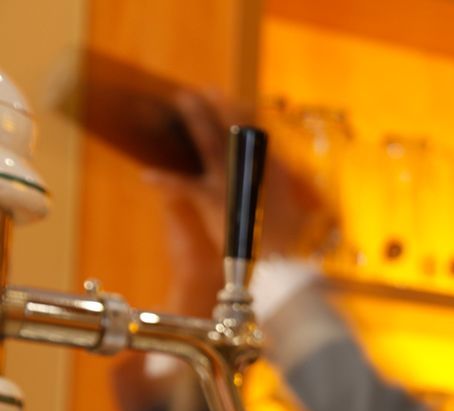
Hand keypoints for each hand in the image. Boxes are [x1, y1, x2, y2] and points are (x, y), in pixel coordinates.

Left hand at [158, 89, 334, 258]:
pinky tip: (147, 176)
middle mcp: (250, 170)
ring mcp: (231, 182)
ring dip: (195, 119)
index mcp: (269, 169)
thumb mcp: (282, 202)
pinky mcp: (215, 200)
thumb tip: (269, 166)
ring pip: (209, 143)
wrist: (285, 257)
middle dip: (214, 106)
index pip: (253, 130)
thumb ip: (272, 179)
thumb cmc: (284, 234)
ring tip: (181, 100)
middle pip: (231, 129)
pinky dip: (165, 180)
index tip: (222, 95)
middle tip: (198, 90)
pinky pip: (184, 186)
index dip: (237, 109)